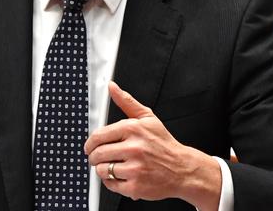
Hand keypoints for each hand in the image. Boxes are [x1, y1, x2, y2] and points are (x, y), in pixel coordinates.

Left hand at [84, 81, 220, 209]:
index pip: (98, 136)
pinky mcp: (136, 186)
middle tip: (97, 158)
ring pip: (102, 170)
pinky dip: (111, 182)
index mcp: (133, 129)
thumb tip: (112, 87)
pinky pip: (111, 184)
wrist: (183, 169)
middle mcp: (134, 148)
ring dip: (102, 170)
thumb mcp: (147, 118)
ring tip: (112, 167)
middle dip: (94, 157)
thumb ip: (127, 101)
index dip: (89, 143)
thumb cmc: (163, 143)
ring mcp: (135, 168)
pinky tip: (120, 176)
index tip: (89, 147)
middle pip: (98, 154)